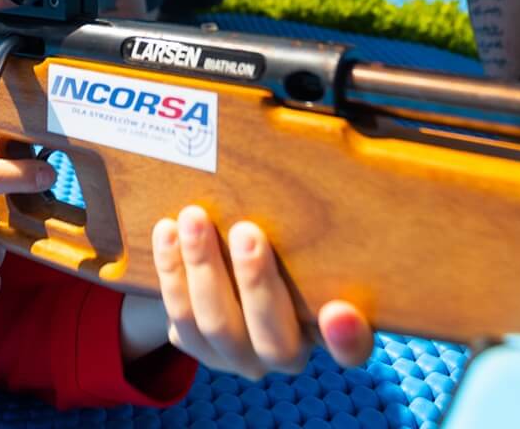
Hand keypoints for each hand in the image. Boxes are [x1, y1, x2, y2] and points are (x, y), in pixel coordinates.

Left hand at [128, 205, 372, 378]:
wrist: (228, 273)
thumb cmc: (284, 247)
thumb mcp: (305, 242)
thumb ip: (313, 229)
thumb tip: (316, 162)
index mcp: (327, 332)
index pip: (352, 350)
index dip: (347, 338)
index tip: (339, 310)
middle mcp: (286, 355)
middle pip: (273, 340)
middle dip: (256, 282)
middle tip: (246, 232)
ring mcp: (240, 357)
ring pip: (216, 327)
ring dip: (203, 268)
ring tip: (194, 219)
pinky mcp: (200, 348)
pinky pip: (180, 321)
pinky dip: (172, 273)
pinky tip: (167, 232)